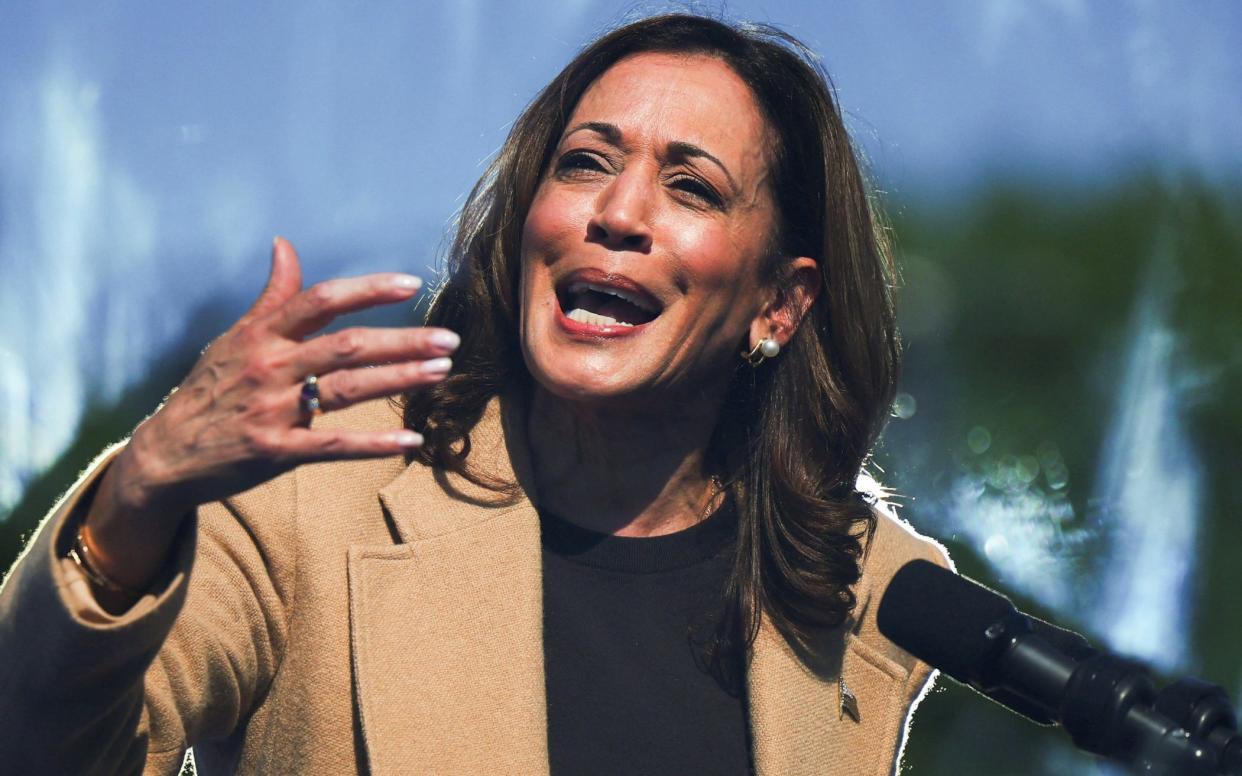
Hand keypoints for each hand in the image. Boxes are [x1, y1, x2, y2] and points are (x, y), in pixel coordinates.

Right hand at [84, 237, 455, 590]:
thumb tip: (285, 245)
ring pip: (348, 390)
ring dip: (399, 380)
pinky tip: (411, 439)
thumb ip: (271, 296)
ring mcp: (274, 410)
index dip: (368, 290)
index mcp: (262, 335)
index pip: (322, 301)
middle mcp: (270, 367)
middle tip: (448, 340)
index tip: (411, 285)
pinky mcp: (277, 451)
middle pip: (348, 346)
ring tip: (441, 373)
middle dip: (403, 341)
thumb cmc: (209, 390)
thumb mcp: (234, 338)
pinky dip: (374, 443)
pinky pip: (335, 446)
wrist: (165, 454)